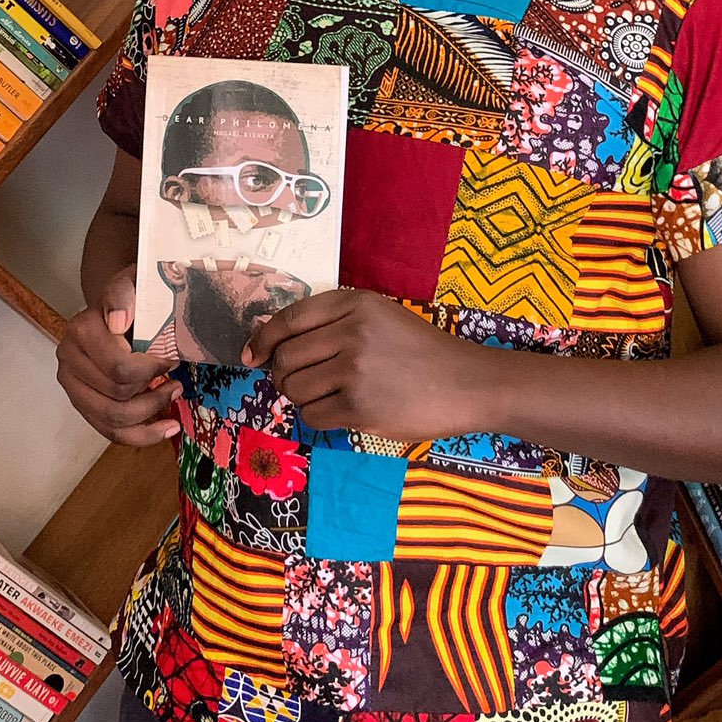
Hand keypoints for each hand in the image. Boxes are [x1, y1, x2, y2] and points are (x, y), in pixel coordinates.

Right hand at [56, 265, 180, 446]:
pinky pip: (111, 432)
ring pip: (113, 419)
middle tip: (175, 373)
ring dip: (151, 411)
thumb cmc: (131, 298)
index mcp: (81, 331)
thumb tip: (118, 321)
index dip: (152, 368)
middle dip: (153, 388)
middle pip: (117, 394)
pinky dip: (143, 436)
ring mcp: (73, 387)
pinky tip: (169, 429)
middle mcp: (69, 360)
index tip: (173, 357)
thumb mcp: (132, 282)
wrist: (116, 308)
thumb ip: (123, 293)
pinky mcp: (84, 405)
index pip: (118, 366)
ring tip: (173, 393)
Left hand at [242, 288, 487, 438]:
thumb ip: (331, 322)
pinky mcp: (358, 406)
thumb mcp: (380, 318)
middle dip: (283, 374)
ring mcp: (354, 370)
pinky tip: (343, 410)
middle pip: (285, 358)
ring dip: (302, 397)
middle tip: (301, 382)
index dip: (263, 338)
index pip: (289, 319)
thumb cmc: (422, 351)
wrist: (468, 384)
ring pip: (295, 388)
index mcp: (356, 304)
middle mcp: (352, 332)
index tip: (252, 355)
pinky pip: (312, 415)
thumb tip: (267, 335)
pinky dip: (320, 416)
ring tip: (330, 395)